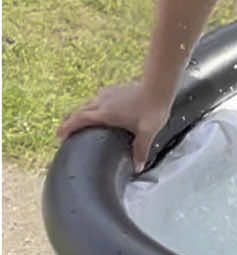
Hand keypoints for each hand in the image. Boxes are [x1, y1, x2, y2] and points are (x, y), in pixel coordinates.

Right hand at [56, 82, 171, 170]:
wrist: (159, 87)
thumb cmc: (152, 109)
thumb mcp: (147, 133)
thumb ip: (140, 150)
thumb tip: (137, 167)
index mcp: (106, 114)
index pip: (79, 120)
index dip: (67, 128)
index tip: (59, 137)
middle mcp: (102, 102)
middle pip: (78, 111)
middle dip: (69, 122)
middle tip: (63, 133)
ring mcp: (107, 94)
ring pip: (87, 104)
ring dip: (79, 113)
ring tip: (78, 123)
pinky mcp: (114, 89)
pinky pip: (96, 99)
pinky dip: (91, 107)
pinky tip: (98, 111)